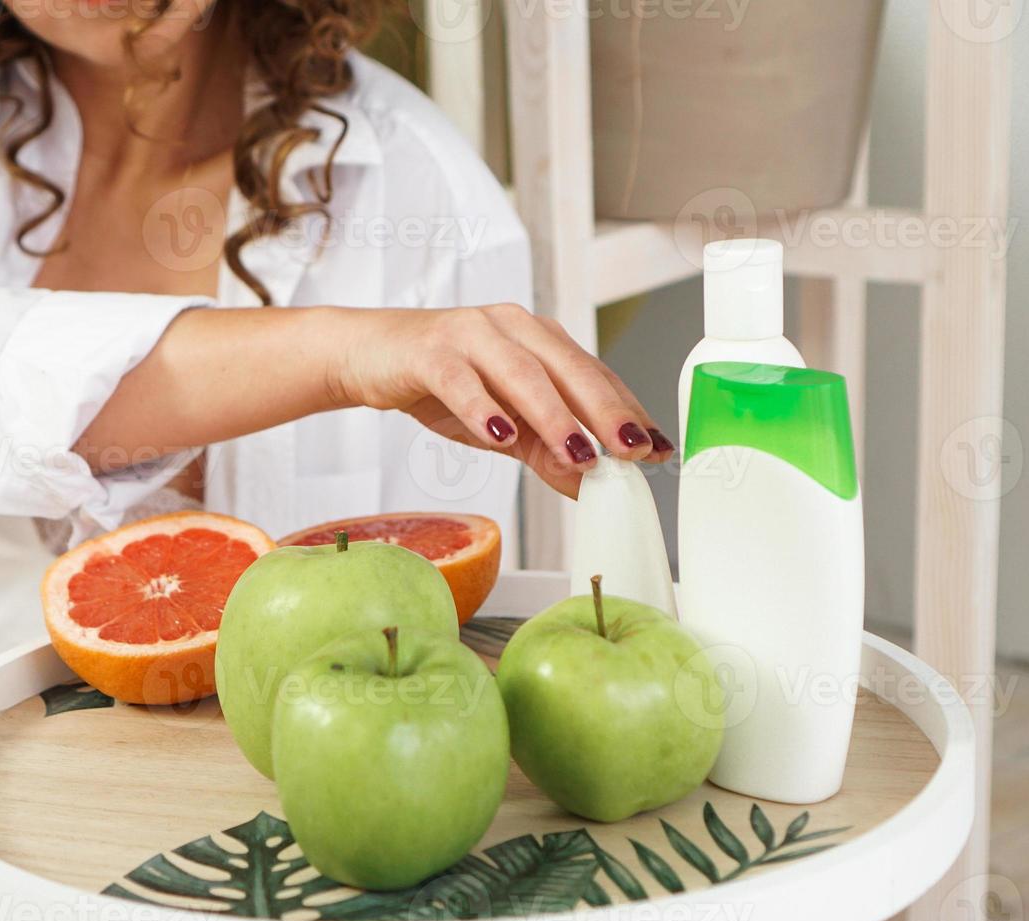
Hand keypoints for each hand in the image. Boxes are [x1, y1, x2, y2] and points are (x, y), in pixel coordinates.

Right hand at [329, 304, 674, 496]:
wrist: (369, 355)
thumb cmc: (441, 383)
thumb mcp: (503, 424)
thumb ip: (547, 450)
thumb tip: (590, 484)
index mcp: (539, 341)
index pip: (595, 376)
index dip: (629, 412)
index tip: (659, 449)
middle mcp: (512, 328)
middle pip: (569, 369)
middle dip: (606, 412)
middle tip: (633, 451)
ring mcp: (471, 334)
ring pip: (521, 373)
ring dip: (553, 415)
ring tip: (578, 453)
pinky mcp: (429, 350)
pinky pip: (461, 378)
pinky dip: (484, 406)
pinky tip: (501, 434)